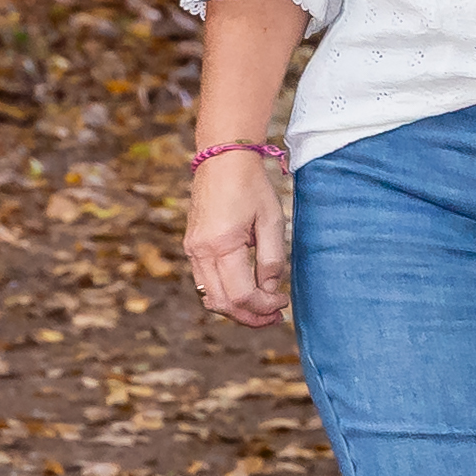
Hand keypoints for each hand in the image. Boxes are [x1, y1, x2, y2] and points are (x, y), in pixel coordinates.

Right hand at [183, 148, 291, 326]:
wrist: (223, 158)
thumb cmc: (251, 185)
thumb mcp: (271, 221)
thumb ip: (272, 259)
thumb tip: (270, 291)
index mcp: (222, 244)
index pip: (242, 295)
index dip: (264, 306)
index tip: (283, 302)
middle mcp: (201, 252)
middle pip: (222, 304)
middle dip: (250, 317)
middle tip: (274, 316)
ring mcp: (192, 250)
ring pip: (210, 298)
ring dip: (236, 309)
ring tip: (261, 309)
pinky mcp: (192, 247)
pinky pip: (205, 283)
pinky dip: (225, 295)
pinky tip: (245, 291)